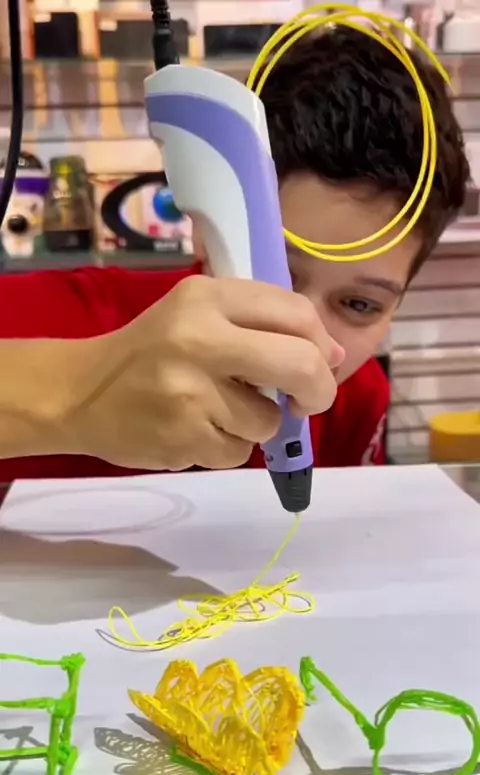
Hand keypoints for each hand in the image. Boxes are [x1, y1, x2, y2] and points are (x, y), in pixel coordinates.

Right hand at [63, 274, 343, 470]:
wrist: (81, 394)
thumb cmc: (149, 351)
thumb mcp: (197, 314)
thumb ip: (262, 324)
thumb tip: (333, 355)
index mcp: (205, 298)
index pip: (296, 313)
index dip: (322, 342)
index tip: (321, 361)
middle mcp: (199, 339)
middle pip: (300, 365)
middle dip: (318, 390)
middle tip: (307, 402)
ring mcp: (190, 393)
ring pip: (267, 421)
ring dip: (254, 424)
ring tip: (215, 411)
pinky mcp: (183, 437)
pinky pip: (238, 452)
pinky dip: (225, 447)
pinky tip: (195, 430)